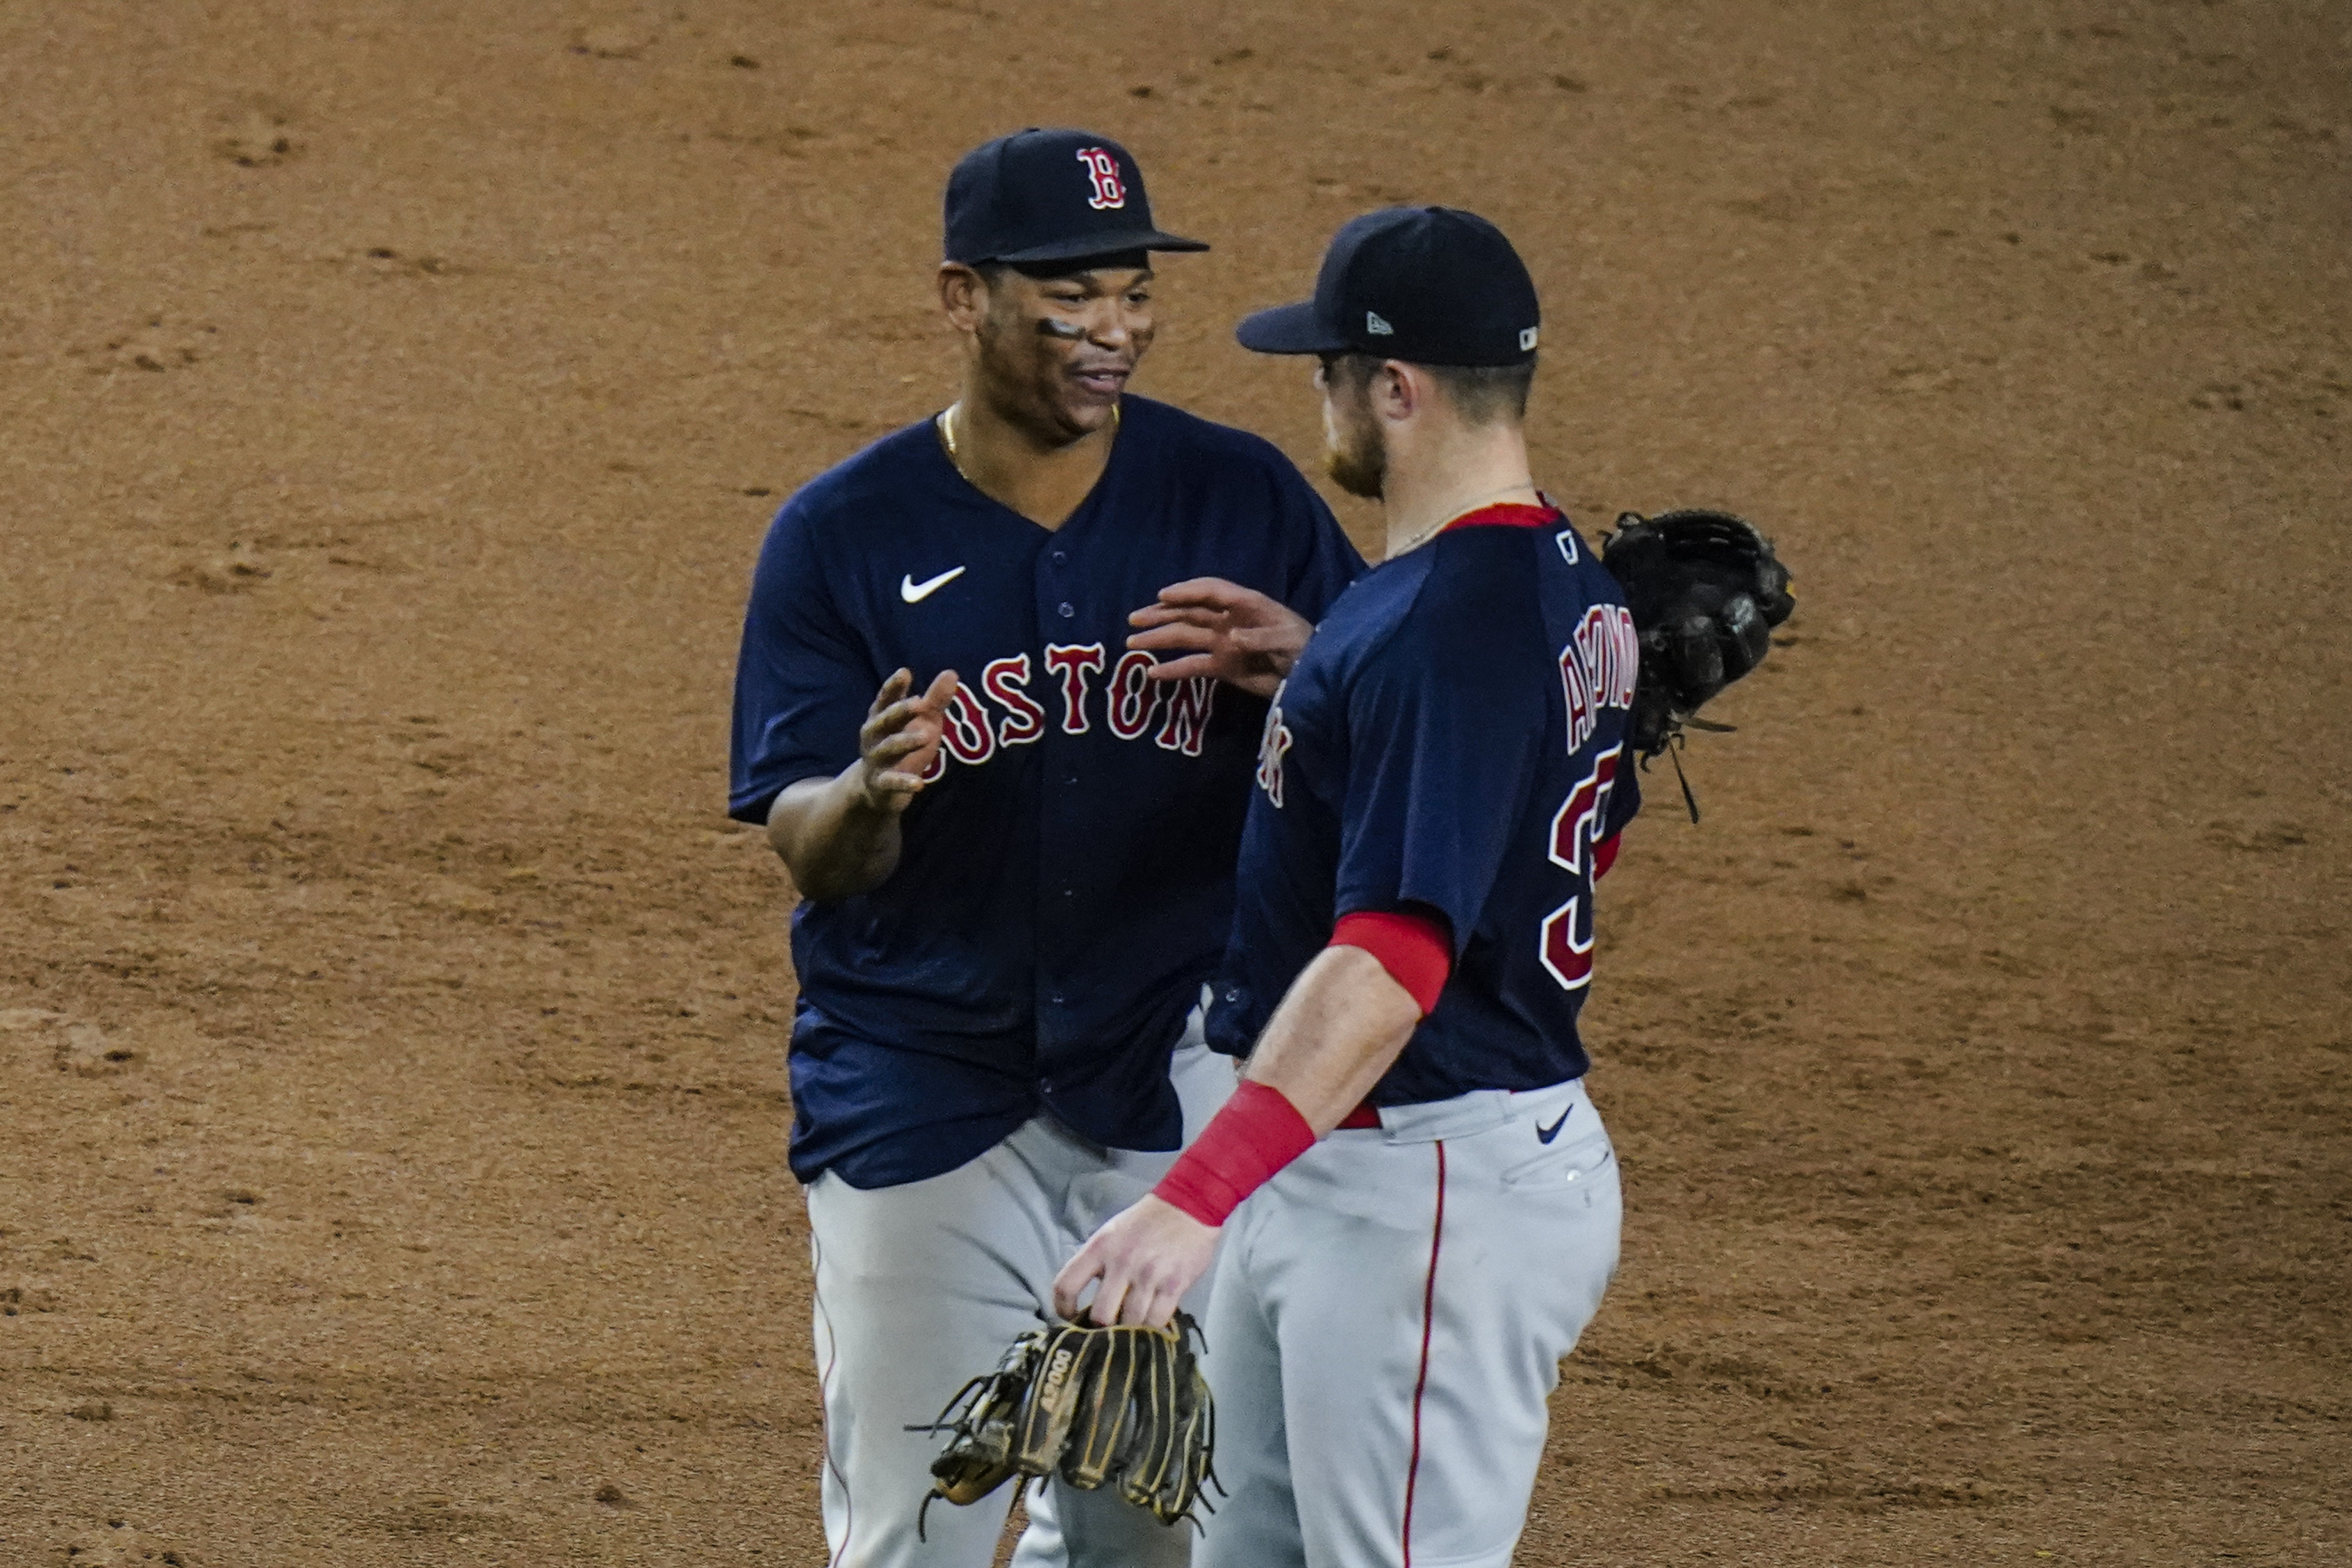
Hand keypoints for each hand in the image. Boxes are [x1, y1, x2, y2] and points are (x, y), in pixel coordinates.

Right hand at [854, 667, 956, 812]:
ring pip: (889, 747)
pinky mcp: (881, 783)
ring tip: (927, 736)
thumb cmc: (902, 744)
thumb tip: (951, 672)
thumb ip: (934, 700)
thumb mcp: (922, 722)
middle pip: (885, 719)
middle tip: (921, 702)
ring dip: (906, 741)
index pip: (886, 698)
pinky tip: (919, 784)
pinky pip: (891, 782)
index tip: (905, 673)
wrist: (877, 788)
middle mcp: (874, 735)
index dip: (894, 686)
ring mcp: (876, 759)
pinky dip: (904, 782)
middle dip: (901, 710)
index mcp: (881, 716)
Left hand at [1051, 1195, 1218, 1328]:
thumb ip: (1097, 1263)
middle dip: (1103, 1328)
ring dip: (1130, 1330)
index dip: (1062, 1308)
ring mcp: (1149, 1276)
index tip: (1070, 1317)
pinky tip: (1151, 1324)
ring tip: (1132, 1328)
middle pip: (1101, 1315)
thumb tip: (1087, 1302)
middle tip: (1108, 1328)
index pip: (1066, 1284)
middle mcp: (1122, 1263)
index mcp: (1100, 1248)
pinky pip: (1157, 1321)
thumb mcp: (1111, 1234)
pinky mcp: (1174, 1286)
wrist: (1188, 1207)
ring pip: (1131, 1323)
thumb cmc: (1145, 1223)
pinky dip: (1152, 1328)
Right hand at [1127, 579, 1311, 699]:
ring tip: (1132, 641)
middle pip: (1190, 612)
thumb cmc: (1305, 649)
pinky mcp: (1224, 667)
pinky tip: (1153, 673)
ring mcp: (1224, 643)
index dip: (1186, 591)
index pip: (1211, 591)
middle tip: (1134, 619)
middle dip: (1162, 614)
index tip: (1162, 596)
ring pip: (1186, 636)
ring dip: (1160, 637)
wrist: (1314, 677)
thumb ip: (1261, 638)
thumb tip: (1231, 638)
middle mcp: (1229, 620)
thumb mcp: (1289, 640)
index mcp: (1246, 605)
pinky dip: (1174, 669)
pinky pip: (1194, 666)